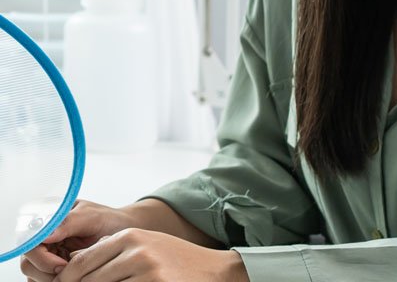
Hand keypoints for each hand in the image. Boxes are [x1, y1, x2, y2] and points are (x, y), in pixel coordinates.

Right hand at [20, 199, 134, 281]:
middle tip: (70, 274)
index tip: (62, 265)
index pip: (29, 242)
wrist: (123, 229)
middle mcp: (43, 238)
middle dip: (46, 273)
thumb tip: (46, 234)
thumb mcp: (91, 216)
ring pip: (33, 276)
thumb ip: (69, 222)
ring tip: (76, 276)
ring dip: (51, 279)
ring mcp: (47, 254)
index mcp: (48, 220)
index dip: (40, 257)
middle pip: (28, 263)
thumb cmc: (107, 219)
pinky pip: (43, 280)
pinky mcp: (53, 268)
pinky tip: (75, 278)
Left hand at [52, 229, 247, 281]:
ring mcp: (146, 270)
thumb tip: (73, 267)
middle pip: (88, 279)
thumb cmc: (175, 261)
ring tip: (119, 281)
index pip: (81, 262)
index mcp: (130, 236)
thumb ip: (114, 252)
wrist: (213, 271)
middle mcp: (136, 250)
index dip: (67, 280)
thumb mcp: (146, 246)